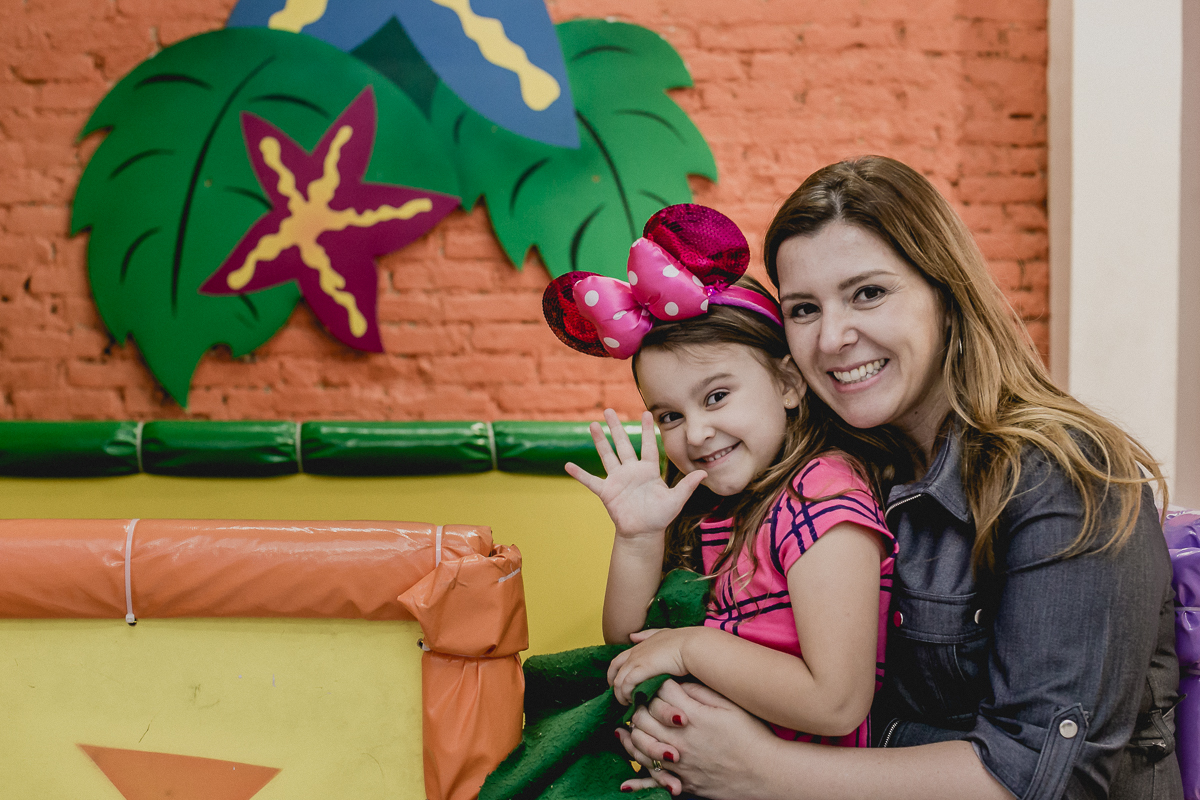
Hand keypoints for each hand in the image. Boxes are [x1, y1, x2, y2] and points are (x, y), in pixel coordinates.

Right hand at [566, 409, 705, 540]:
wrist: (644, 533)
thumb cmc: (660, 516)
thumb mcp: (676, 500)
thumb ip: (687, 486)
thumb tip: (704, 473)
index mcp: (648, 470)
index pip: (647, 446)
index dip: (646, 430)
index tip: (646, 412)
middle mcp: (632, 471)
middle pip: (622, 444)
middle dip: (616, 428)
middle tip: (608, 410)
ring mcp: (618, 480)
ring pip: (607, 456)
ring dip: (599, 441)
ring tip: (592, 425)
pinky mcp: (607, 492)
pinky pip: (591, 481)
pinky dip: (579, 474)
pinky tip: (568, 465)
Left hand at [607, 627, 692, 704]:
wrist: (692, 645)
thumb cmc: (684, 642)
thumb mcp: (663, 635)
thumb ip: (647, 635)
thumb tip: (632, 636)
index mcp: (640, 645)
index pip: (619, 659)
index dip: (615, 672)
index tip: (618, 684)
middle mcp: (635, 652)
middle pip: (613, 669)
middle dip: (613, 684)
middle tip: (619, 697)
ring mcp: (637, 660)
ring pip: (618, 680)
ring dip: (620, 694)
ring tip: (628, 704)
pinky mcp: (642, 669)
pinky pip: (626, 684)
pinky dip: (626, 694)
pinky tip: (634, 701)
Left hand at [624, 680, 779, 798]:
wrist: (767, 773)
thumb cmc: (752, 735)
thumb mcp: (730, 705)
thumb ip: (700, 690)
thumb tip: (677, 682)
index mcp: (691, 715)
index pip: (658, 693)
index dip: (656, 686)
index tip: (658, 685)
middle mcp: (679, 740)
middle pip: (642, 718)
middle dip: (638, 708)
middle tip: (642, 704)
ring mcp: (679, 763)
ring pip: (640, 747)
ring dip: (630, 737)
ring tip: (624, 730)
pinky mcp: (683, 782)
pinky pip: (653, 782)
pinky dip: (637, 781)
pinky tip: (625, 780)